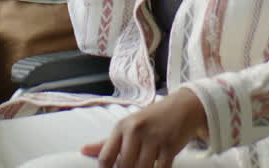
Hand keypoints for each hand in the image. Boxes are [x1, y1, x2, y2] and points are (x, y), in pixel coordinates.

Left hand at [80, 88, 207, 167]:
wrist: (184, 107)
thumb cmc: (153, 118)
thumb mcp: (129, 126)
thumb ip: (107, 142)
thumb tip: (84, 151)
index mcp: (122, 126)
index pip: (105, 157)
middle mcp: (135, 131)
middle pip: (124, 167)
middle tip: (133, 167)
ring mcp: (153, 138)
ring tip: (146, 164)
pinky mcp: (169, 146)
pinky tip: (158, 167)